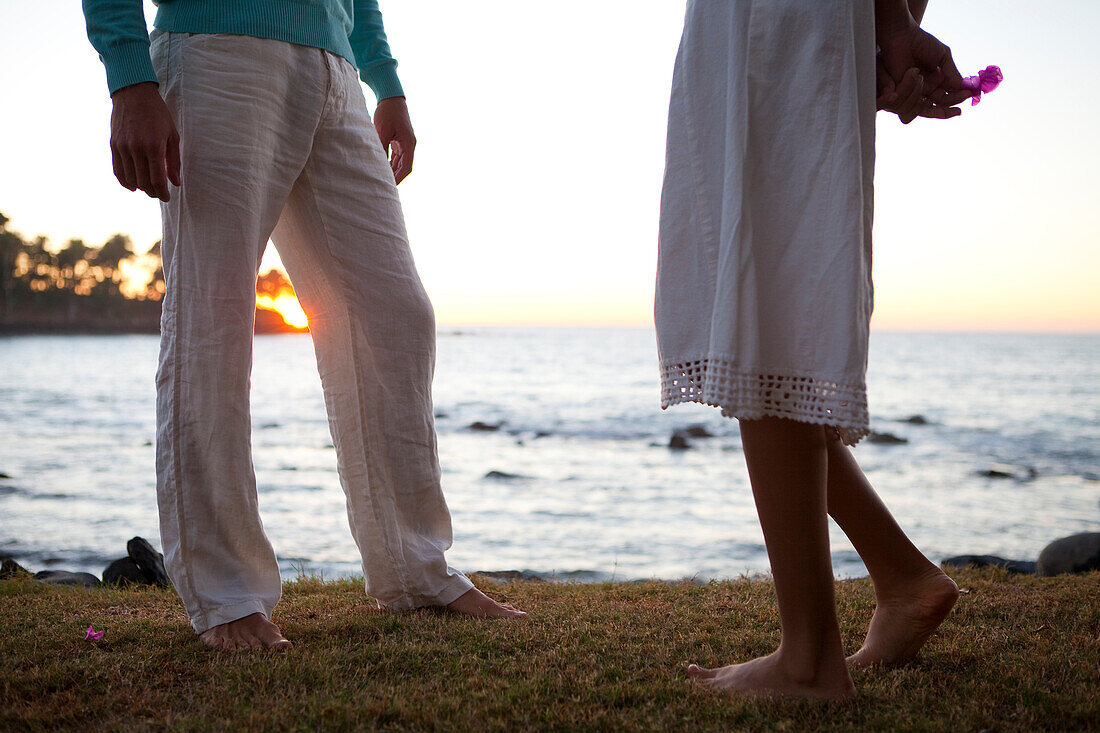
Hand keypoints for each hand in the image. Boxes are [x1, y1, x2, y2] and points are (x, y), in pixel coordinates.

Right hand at [110, 82, 180, 200]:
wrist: (134, 94)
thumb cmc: (158, 114)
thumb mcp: (173, 135)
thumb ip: (174, 161)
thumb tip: (175, 183)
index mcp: (154, 147)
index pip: (157, 180)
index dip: (162, 193)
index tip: (166, 197)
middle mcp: (136, 149)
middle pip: (143, 182)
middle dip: (152, 192)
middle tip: (158, 194)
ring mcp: (122, 147)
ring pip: (130, 178)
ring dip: (139, 187)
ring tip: (147, 188)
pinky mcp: (113, 145)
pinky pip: (117, 170)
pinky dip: (124, 181)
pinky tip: (132, 185)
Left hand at [374, 96, 415, 183]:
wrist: (391, 97)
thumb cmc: (387, 112)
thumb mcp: (382, 130)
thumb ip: (381, 147)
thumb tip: (378, 164)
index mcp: (409, 143)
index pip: (407, 167)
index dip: (399, 178)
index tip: (391, 186)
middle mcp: (409, 145)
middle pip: (405, 167)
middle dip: (396, 177)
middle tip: (384, 186)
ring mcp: (405, 143)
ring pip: (401, 163)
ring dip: (393, 171)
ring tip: (382, 179)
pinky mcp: (399, 141)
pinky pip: (397, 157)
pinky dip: (391, 164)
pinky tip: (383, 169)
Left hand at [875, 4, 971, 120]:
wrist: (902, 36)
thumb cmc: (922, 43)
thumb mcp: (943, 57)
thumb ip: (952, 73)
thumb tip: (964, 88)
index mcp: (935, 84)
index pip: (947, 99)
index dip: (958, 98)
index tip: (970, 95)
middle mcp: (923, 91)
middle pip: (936, 109)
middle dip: (947, 108)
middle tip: (957, 109)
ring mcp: (911, 92)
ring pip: (921, 108)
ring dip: (927, 92)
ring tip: (929, 73)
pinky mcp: (897, 92)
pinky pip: (905, 101)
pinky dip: (911, 88)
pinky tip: (913, 71)